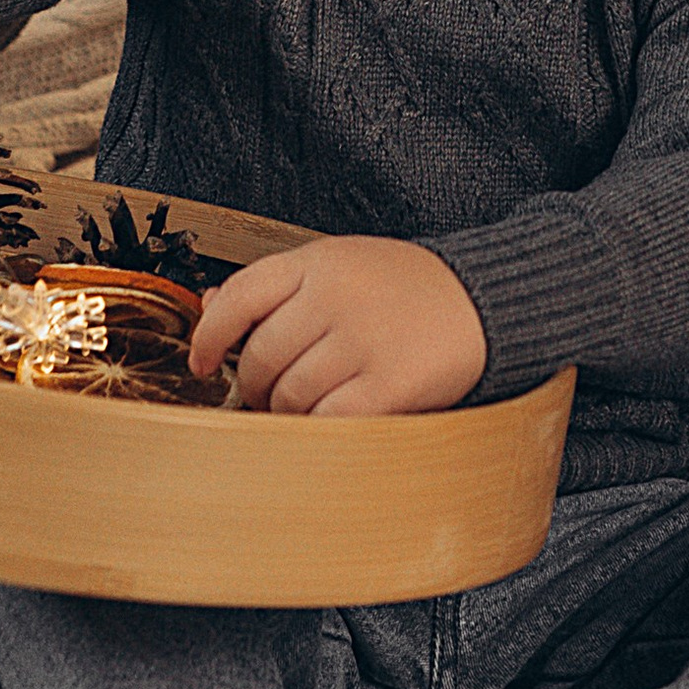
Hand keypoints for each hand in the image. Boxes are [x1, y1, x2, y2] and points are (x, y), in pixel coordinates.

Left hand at [190, 238, 488, 416]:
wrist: (486, 301)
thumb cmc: (407, 289)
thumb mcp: (342, 265)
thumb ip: (280, 286)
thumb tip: (209, 306)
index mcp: (320, 261)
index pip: (240, 296)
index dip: (209, 335)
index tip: (201, 362)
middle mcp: (337, 297)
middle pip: (260, 355)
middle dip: (252, 385)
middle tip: (262, 395)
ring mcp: (363, 340)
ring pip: (290, 393)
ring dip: (285, 411)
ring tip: (302, 407)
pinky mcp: (390, 384)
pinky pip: (328, 419)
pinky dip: (318, 427)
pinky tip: (328, 419)